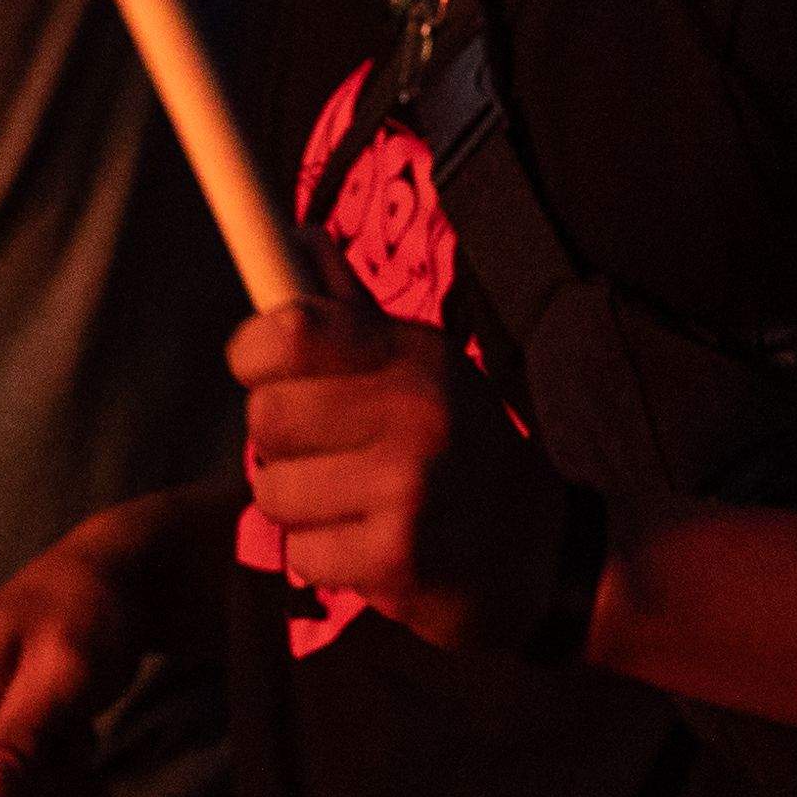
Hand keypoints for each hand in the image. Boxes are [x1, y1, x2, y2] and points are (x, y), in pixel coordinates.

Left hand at [231, 297, 574, 659]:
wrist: (541, 551)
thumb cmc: (460, 447)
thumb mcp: (423, 366)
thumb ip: (350, 310)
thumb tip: (293, 237)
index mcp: (416, 355)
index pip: (288, 333)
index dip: (255, 353)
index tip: (266, 370)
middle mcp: (416, 413)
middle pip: (266, 417)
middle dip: (281, 442)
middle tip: (326, 451)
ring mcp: (409, 489)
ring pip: (273, 492)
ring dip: (300, 506)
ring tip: (354, 502)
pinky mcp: (398, 558)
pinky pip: (302, 555)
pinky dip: (324, 559)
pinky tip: (369, 545)